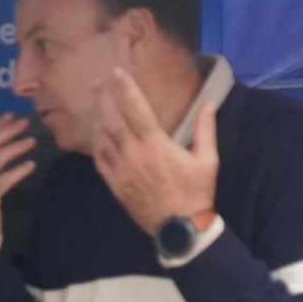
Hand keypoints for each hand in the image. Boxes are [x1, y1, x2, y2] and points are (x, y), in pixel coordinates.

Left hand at [92, 67, 218, 234]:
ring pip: (103, 139)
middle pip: (112, 120)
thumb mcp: (208, 160)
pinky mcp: (115, 185)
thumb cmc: (196, 193)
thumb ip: (206, 129)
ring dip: (97, 118)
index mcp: (156, 145)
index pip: (136, 109)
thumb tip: (210, 103)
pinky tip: (95, 135)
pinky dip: (96, 145)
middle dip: (104, 99)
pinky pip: (100, 161)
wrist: (180, 229)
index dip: (125, 88)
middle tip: (97, 83)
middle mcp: (134, 155)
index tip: (117, 72)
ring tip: (92, 103)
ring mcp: (122, 171)